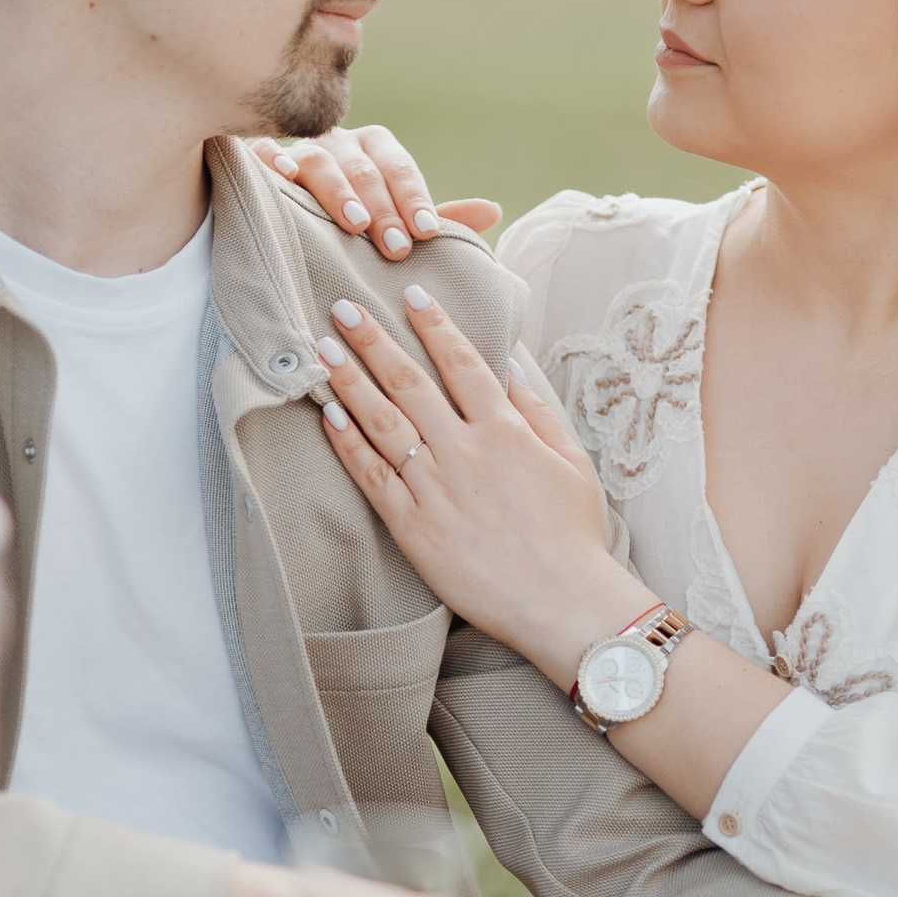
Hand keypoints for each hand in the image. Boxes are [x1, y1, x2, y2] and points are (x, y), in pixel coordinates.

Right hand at [248, 125, 500, 262]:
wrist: (292, 218)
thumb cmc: (356, 222)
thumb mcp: (398, 221)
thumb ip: (439, 219)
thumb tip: (493, 211)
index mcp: (377, 149)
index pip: (401, 169)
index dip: (415, 200)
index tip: (426, 233)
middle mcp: (340, 142)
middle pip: (364, 168)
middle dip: (383, 208)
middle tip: (396, 246)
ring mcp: (299, 147)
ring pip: (320, 160)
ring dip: (339, 191)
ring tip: (355, 224)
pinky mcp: (260, 156)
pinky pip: (262, 151)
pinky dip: (271, 160)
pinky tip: (282, 177)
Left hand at [312, 287, 649, 682]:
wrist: (562, 602)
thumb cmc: (573, 535)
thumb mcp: (571, 462)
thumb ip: (537, 412)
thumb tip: (509, 368)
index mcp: (505, 430)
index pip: (462, 362)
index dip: (434, 325)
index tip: (410, 294)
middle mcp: (464, 451)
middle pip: (409, 382)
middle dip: (373, 340)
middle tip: (343, 307)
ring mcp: (434, 488)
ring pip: (382, 422)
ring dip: (350, 381)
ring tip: (323, 349)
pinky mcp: (413, 527)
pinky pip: (372, 477)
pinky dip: (348, 444)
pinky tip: (328, 415)